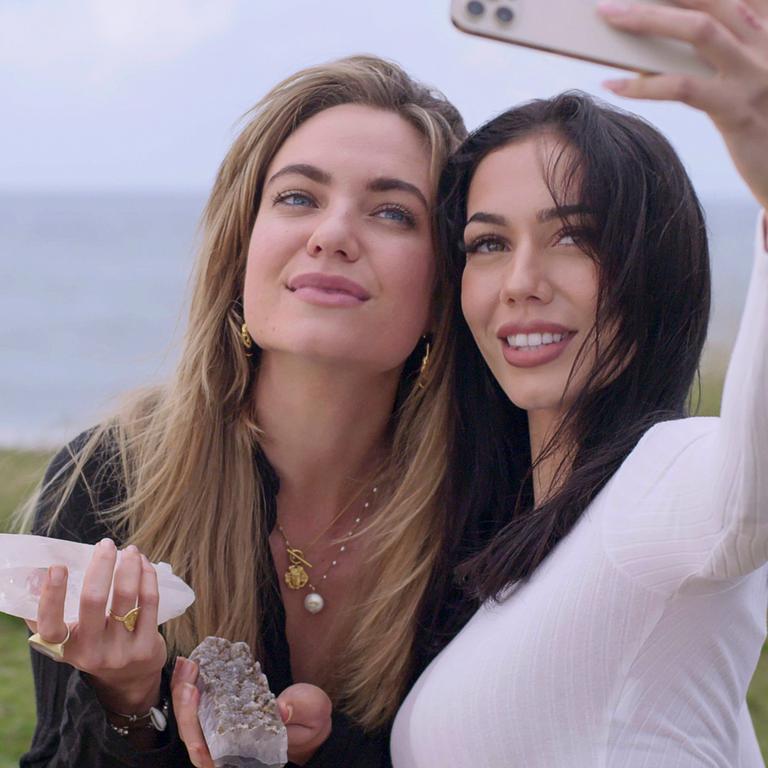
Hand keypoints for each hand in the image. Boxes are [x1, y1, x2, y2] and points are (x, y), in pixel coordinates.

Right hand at [26, 538, 166, 713]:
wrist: (129, 679)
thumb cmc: (94, 645)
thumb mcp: (69, 637)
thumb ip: (52, 611)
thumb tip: (35, 574)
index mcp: (65, 648)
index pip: (50, 626)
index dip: (51, 597)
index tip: (57, 567)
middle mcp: (91, 652)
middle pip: (94, 601)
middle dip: (101, 566)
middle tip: (106, 544)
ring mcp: (120, 651)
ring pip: (126, 596)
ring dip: (129, 566)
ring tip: (130, 550)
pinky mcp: (146, 646)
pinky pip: (149, 602)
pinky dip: (147, 577)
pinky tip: (144, 565)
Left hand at [171, 658, 332, 766]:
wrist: (309, 719)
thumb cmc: (310, 718)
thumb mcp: (312, 711)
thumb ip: (298, 709)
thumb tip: (282, 708)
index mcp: (247, 757)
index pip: (212, 759)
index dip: (197, 739)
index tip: (195, 706)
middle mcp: (229, 751)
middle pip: (194, 740)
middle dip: (185, 709)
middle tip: (189, 676)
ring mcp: (222, 734)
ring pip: (190, 725)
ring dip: (183, 696)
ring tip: (186, 666)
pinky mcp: (221, 716)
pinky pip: (197, 709)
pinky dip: (190, 689)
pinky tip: (190, 666)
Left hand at [598, 0, 767, 210]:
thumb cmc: (763, 124)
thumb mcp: (750, 79)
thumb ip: (724, 52)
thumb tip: (660, 46)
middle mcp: (767, 41)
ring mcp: (755, 74)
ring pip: (700, 31)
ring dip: (648, 18)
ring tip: (611, 16)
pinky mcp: (738, 110)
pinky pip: (684, 87)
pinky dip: (642, 85)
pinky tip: (612, 85)